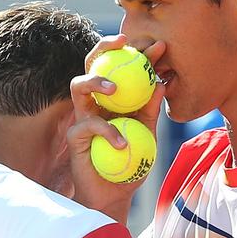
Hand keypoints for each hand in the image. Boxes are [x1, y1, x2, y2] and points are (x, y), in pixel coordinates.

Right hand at [67, 33, 167, 222]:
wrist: (115, 194)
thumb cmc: (132, 164)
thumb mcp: (148, 134)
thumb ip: (152, 111)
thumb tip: (161, 84)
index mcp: (114, 98)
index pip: (123, 68)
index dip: (138, 54)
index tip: (158, 46)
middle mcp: (95, 102)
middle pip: (92, 64)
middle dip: (104, 47)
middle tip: (124, 43)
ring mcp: (82, 117)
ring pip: (78, 86)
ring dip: (96, 81)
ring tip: (115, 89)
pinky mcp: (74, 136)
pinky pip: (89, 125)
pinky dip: (108, 132)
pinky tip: (123, 143)